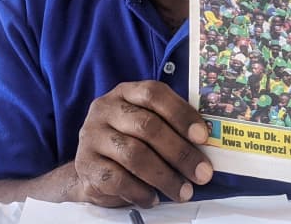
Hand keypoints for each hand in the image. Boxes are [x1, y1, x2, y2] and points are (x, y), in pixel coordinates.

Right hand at [73, 81, 213, 207]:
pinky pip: (117, 179)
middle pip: (147, 126)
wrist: (91, 165)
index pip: (154, 94)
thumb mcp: (146, 123)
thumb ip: (170, 125)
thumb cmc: (128, 140)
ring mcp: (92, 136)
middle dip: (180, 153)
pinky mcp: (85, 164)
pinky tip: (154, 198)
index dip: (181, 114)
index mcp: (125, 92)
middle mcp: (105, 109)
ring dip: (165, 177)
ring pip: (134, 155)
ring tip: (183, 191)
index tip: (203, 136)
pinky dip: (140, 191)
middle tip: (202, 173)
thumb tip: (205, 143)